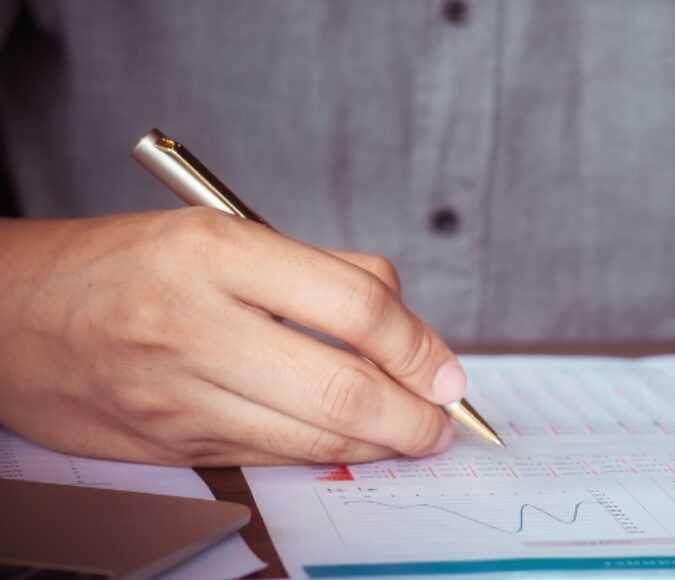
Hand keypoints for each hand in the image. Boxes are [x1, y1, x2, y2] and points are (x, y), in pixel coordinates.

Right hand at [0, 208, 465, 464]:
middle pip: (341, 389)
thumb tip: (411, 329)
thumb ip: (322, 272)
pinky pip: (272, 457)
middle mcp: (192, 325)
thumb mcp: (221, 232)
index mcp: (214, 253)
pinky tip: (351, 443)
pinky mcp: (169, 445)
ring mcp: (176, 395)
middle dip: (414, 417)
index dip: (418, 345)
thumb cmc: (126, 266)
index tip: (446, 368)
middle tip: (443, 419)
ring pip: (312, 439)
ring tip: (411, 434)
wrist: (8, 316)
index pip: (354, 304)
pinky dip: (324, 454)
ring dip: (381, 444)